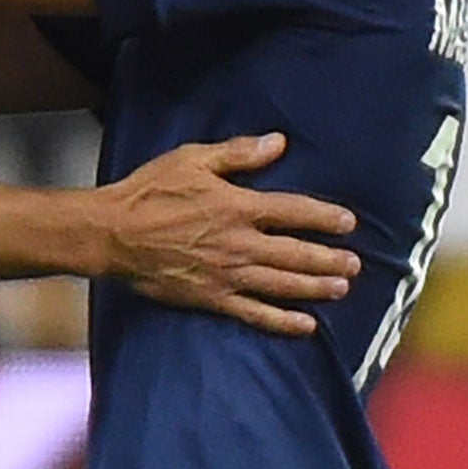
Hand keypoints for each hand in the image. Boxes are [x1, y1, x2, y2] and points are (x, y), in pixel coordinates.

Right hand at [103, 133, 358, 334]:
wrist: (112, 234)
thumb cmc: (148, 192)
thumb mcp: (192, 160)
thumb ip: (237, 153)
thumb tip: (278, 143)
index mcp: (237, 206)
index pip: (293, 211)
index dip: (324, 217)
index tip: (348, 223)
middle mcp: (239, 244)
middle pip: (296, 254)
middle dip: (330, 260)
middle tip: (355, 265)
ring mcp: (227, 275)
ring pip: (283, 284)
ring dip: (316, 288)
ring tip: (341, 289)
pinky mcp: (212, 298)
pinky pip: (255, 313)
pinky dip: (283, 321)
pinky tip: (306, 325)